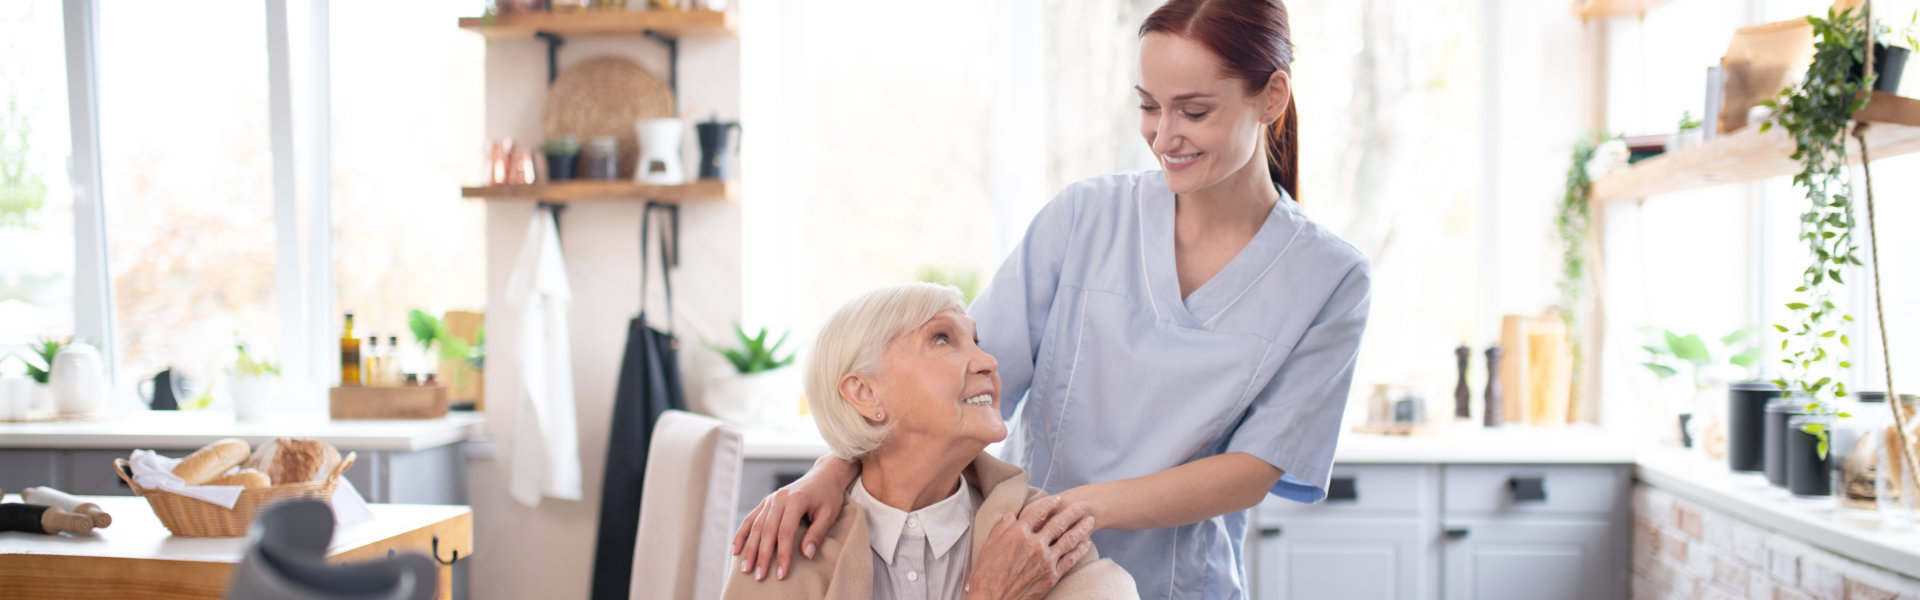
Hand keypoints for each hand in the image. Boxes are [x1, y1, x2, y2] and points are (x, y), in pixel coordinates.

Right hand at [731, 457, 857, 580]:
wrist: (824, 475)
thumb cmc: (828, 496)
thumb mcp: (829, 514)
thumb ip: (817, 534)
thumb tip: (806, 555)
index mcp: (795, 500)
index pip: (786, 532)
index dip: (783, 554)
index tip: (782, 573)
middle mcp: (779, 498)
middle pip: (767, 531)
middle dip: (763, 556)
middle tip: (760, 576)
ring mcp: (770, 499)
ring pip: (756, 526)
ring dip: (749, 548)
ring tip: (745, 568)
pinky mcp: (766, 502)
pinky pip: (750, 519)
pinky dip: (742, 534)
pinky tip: (735, 549)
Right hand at [963, 496, 1097, 599]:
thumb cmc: (986, 574)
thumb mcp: (988, 545)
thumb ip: (1002, 528)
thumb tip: (1011, 515)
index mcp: (1017, 534)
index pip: (1037, 512)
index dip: (1049, 504)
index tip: (1058, 499)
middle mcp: (1034, 544)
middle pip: (1058, 523)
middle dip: (1073, 512)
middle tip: (1083, 505)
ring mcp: (1045, 560)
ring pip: (1069, 539)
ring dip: (1082, 528)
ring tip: (1090, 521)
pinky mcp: (1052, 575)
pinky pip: (1070, 559)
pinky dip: (1080, 550)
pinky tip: (1086, 544)